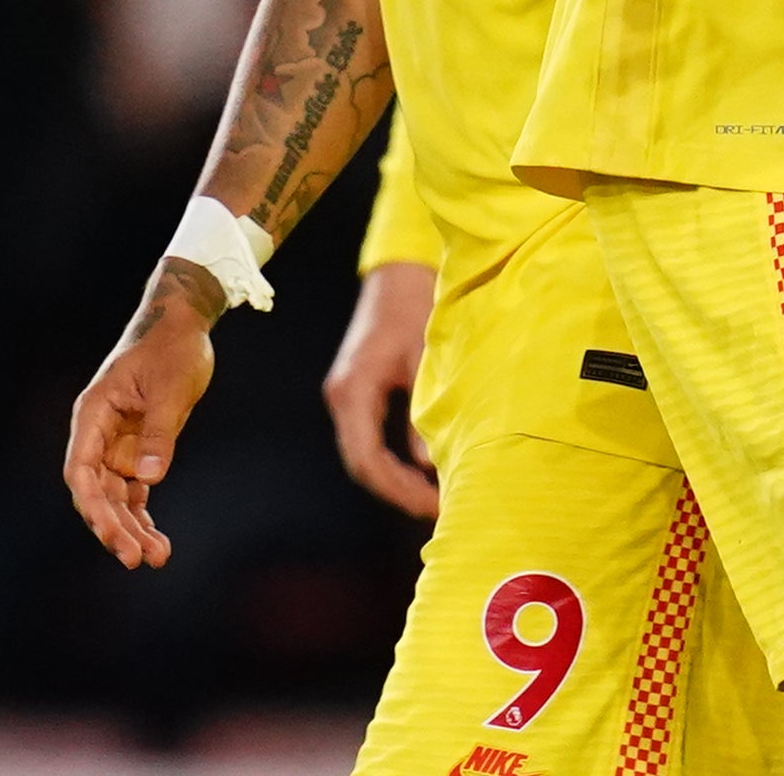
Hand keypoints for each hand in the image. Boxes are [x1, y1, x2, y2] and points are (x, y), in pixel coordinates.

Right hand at [64, 260, 221, 567]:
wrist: (182, 324)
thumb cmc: (171, 348)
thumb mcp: (169, 387)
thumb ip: (159, 432)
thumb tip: (150, 478)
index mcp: (93, 415)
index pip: (81, 470)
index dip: (92, 505)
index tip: (109, 531)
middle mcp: (98, 435)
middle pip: (97, 493)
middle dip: (114, 527)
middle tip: (137, 559)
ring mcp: (116, 446)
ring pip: (116, 498)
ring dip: (131, 529)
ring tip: (155, 558)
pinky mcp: (138, 451)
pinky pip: (135, 492)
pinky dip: (143, 516)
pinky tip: (157, 544)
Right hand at [325, 261, 440, 517]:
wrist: (401, 273)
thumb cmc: (416, 307)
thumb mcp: (425, 360)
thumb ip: (423, 412)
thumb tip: (430, 465)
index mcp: (352, 391)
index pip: (365, 459)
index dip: (396, 490)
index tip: (431, 505)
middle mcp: (342, 398)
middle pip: (362, 464)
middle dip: (399, 492)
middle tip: (440, 510)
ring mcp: (348, 397)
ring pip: (365, 454)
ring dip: (397, 480)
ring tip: (438, 498)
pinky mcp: (360, 394)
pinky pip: (372, 439)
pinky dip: (396, 461)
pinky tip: (426, 472)